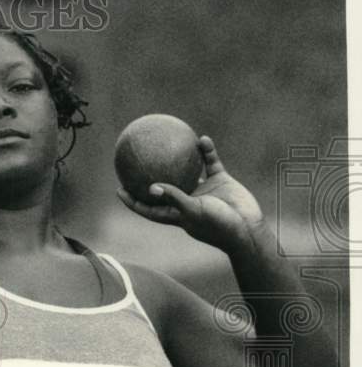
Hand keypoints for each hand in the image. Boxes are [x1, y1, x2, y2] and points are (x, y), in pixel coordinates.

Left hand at [116, 135, 265, 254]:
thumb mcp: (193, 211)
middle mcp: (187, 200)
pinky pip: (210, 161)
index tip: (119, 189)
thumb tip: (151, 187)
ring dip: (179, 156)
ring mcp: (204, 190)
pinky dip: (206, 151)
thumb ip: (174, 197)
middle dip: (150, 175)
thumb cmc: (218, 225)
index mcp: (176, 213)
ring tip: (168, 139)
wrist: (248, 228)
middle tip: (136, 159)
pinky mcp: (220, 180)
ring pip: (187, 169)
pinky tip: (201, 138)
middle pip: (164, 186)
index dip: (133, 200)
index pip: (148, 208)